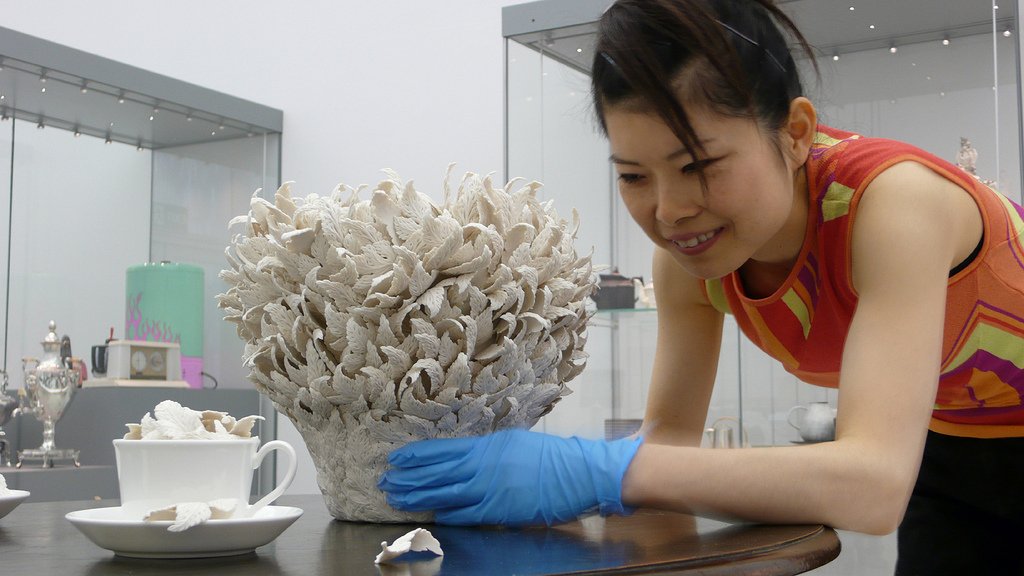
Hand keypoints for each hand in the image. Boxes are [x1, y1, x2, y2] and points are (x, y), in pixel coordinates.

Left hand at [378, 429, 642, 525]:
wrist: (575, 472)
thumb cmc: (547, 456)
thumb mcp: (511, 442)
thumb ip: (484, 451)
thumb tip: (459, 459)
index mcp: (485, 446)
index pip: (440, 450)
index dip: (415, 456)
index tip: (395, 458)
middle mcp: (482, 466)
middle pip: (436, 474)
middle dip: (408, 479)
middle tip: (385, 482)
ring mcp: (490, 489)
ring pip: (444, 494)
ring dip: (418, 497)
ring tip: (396, 499)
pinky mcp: (499, 511)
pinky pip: (466, 514)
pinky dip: (447, 515)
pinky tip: (432, 515)